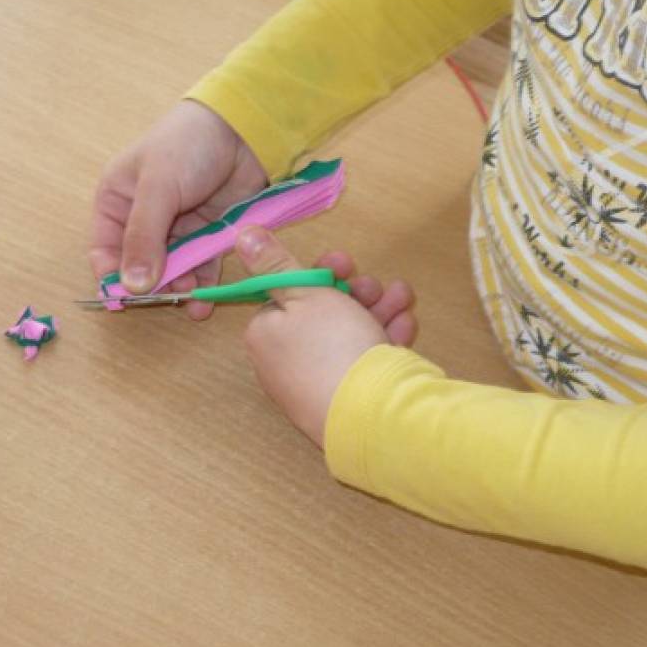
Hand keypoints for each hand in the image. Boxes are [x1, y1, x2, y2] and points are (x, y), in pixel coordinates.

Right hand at [89, 100, 267, 317]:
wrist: (243, 130)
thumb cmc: (187, 146)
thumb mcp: (157, 188)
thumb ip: (143, 238)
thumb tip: (131, 286)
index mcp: (117, 201)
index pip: (105, 250)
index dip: (112, 278)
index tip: (126, 302)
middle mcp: (143, 220)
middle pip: (141, 267)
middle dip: (153, 287)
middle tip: (168, 298)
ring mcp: (177, 229)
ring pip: (172, 271)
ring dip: (180, 289)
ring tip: (191, 298)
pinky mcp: (207, 235)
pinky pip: (201, 267)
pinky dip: (203, 284)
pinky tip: (205, 301)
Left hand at [236, 226, 417, 447]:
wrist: (368, 413)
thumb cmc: (331, 344)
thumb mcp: (304, 290)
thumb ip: (275, 263)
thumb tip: (241, 233)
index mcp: (265, 334)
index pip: (287, 295)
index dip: (319, 274)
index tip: (345, 263)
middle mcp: (284, 363)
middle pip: (320, 315)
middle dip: (355, 292)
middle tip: (374, 285)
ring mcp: (315, 386)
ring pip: (346, 336)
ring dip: (377, 310)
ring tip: (403, 298)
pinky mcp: (345, 403)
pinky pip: (361, 363)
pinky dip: (383, 342)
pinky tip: (405, 328)